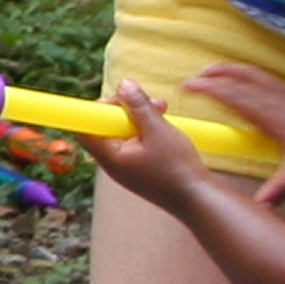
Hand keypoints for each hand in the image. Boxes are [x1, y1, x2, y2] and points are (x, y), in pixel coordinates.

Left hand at [74, 81, 235, 216]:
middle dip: (126, 109)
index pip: (85, 129)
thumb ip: (138, 106)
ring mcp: (127, 167)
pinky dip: (147, 131)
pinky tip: (164, 124)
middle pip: (106, 128)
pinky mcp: (140, 169)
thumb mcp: (158, 129)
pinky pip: (136, 143)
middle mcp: (113, 163)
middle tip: (149, 101)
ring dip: (140, 117)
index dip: (97, 109)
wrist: (198, 199)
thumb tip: (123, 84)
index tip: (119, 99)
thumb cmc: (177, 167)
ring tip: (163, 108)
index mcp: (110, 156)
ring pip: (124, 134)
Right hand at [184, 60, 284, 214]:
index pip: (234, 95)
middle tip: (194, 76)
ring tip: (214, 73)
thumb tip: (258, 208)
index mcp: (272, 114)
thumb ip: (279, 189)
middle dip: (216, 74)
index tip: (188, 86)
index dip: (209, 88)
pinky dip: (248, 77)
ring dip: (232, 71)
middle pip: (241, 78)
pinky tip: (247, 85)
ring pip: (254, 75)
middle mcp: (277, 100)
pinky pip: (265, 81)